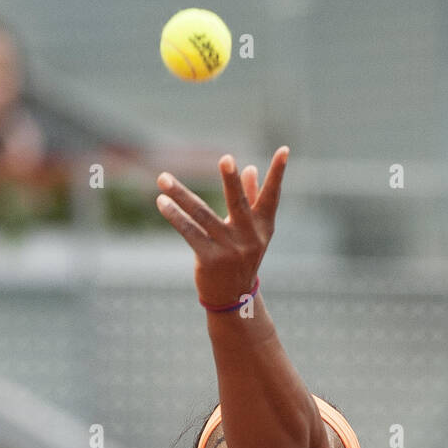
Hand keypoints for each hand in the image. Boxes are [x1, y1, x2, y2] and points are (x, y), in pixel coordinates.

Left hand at [155, 147, 288, 307]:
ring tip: (163, 178)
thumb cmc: (243, 257)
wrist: (233, 298)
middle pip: (238, 203)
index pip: (271, 196)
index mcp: (262, 226)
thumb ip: (252, 199)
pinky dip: (175, 216)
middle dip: (232, 181)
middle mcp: (249, 236)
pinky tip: (162, 202)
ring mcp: (230, 249)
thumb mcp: (252, 231)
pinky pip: (190, 232)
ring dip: (180, 195)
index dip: (278, 173)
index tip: (284, 149)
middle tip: (226, 158)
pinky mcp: (210, 259)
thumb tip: (252, 168)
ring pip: (202, 215)